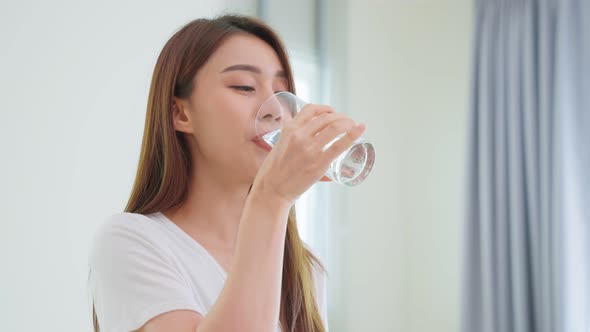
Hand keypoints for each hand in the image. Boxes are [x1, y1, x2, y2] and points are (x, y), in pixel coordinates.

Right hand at [250, 104, 365, 204]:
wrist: (271, 190)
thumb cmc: (274, 171)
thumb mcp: (280, 145)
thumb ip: (292, 139)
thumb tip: (307, 139)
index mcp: (289, 129)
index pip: (311, 109)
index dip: (325, 108)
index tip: (332, 113)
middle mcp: (299, 136)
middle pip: (326, 117)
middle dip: (341, 116)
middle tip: (347, 122)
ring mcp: (310, 149)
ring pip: (335, 127)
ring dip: (348, 122)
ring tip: (354, 126)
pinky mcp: (319, 163)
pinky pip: (339, 145)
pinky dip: (352, 134)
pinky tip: (360, 129)